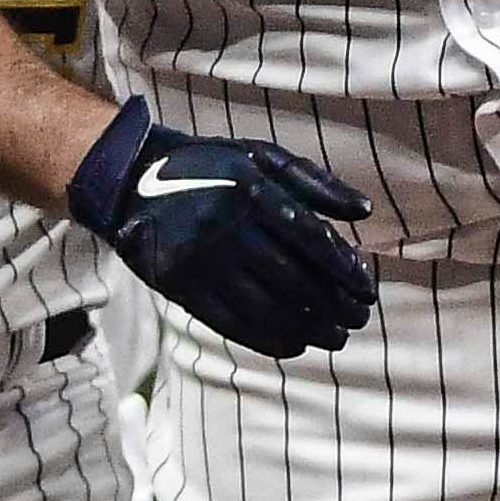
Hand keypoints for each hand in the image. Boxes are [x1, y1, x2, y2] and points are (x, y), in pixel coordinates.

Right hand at [73, 98, 375, 357]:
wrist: (132, 179)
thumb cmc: (210, 164)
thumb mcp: (261, 155)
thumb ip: (315, 181)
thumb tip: (364, 212)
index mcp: (251, 189)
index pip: (311, 240)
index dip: (345, 271)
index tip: (367, 291)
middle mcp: (225, 226)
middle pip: (293, 281)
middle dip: (334, 307)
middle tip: (359, 321)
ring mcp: (200, 261)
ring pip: (265, 308)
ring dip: (308, 330)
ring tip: (335, 338)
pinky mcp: (180, 287)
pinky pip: (231, 324)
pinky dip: (267, 339)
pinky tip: (294, 345)